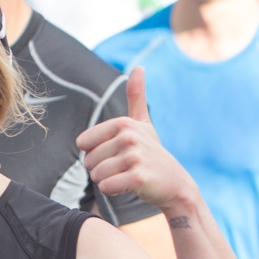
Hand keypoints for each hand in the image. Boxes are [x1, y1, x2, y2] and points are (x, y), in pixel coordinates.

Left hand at [76, 68, 196, 213]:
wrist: (175, 184)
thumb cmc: (152, 154)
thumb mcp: (143, 123)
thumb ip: (137, 96)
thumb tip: (139, 67)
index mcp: (123, 123)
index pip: (83, 144)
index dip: (95, 153)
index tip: (117, 154)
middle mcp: (128, 137)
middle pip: (88, 161)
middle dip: (102, 169)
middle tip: (124, 168)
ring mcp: (134, 157)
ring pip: (96, 175)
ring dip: (108, 181)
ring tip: (127, 176)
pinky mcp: (138, 178)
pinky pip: (106, 187)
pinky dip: (113, 191)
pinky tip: (129, 187)